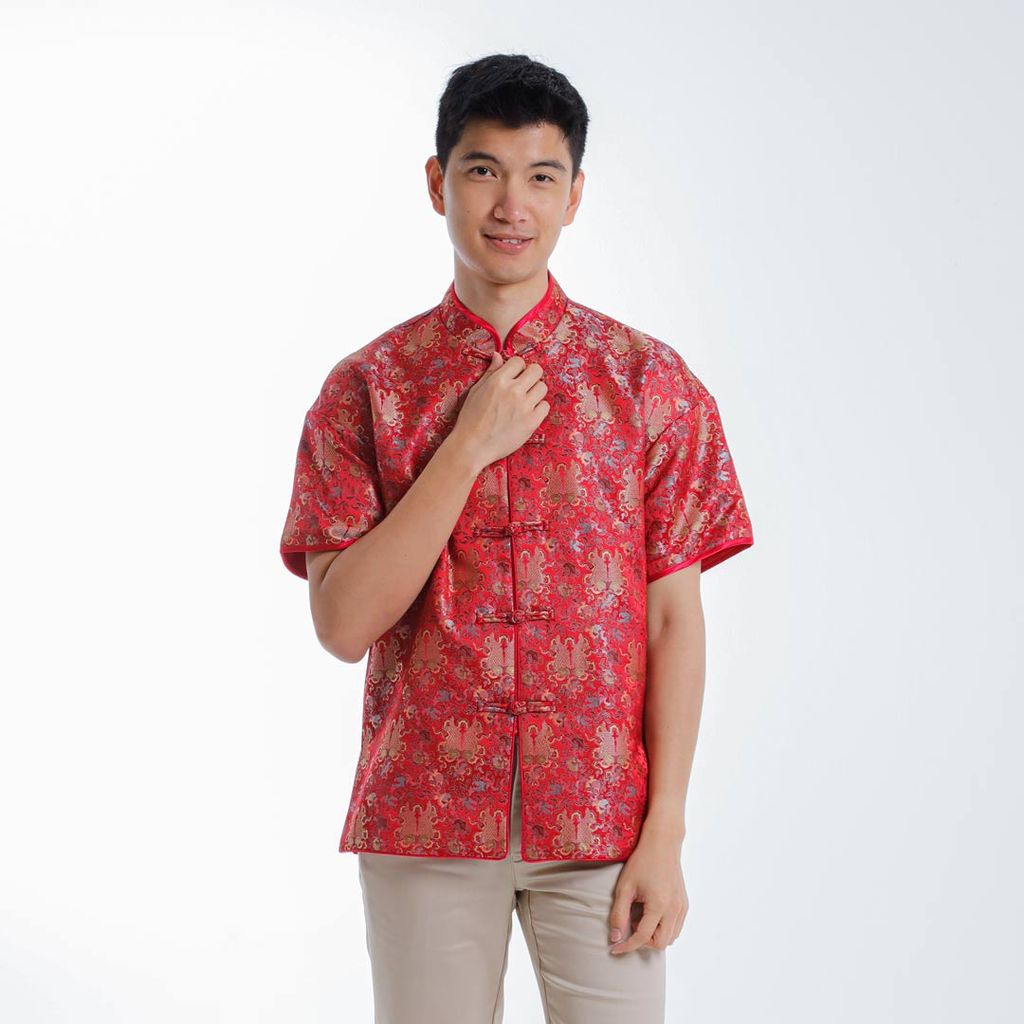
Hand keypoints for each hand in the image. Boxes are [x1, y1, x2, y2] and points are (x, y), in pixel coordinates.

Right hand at [449, 350, 549, 468]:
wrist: (472, 446)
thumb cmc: (470, 419)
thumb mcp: (476, 391)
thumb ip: (490, 373)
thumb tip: (498, 356)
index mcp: (498, 381)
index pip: (519, 361)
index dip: (517, 368)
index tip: (514, 377)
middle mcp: (514, 391)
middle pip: (537, 370)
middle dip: (531, 376)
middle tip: (524, 386)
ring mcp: (524, 407)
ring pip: (543, 387)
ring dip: (535, 392)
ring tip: (525, 401)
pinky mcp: (531, 422)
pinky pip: (545, 406)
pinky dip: (539, 408)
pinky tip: (528, 413)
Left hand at [608, 834, 687, 954]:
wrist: (662, 844)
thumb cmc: (641, 862)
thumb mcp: (625, 887)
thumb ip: (619, 914)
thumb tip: (615, 938)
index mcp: (659, 904)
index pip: (643, 937)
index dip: (627, 946)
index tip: (614, 948)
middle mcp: (675, 908)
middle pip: (660, 943)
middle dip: (642, 941)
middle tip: (630, 924)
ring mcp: (682, 907)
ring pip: (670, 938)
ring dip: (653, 935)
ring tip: (640, 915)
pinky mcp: (684, 904)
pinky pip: (676, 928)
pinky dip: (663, 928)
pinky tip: (650, 913)